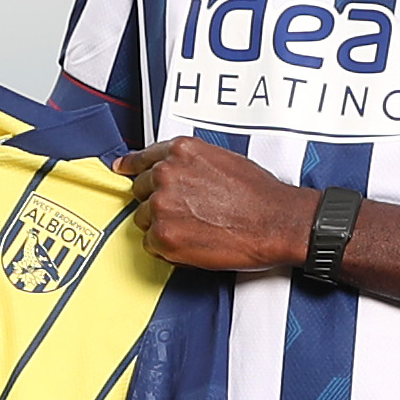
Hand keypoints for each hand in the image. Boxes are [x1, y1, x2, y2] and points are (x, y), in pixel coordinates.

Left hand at [123, 132, 314, 273]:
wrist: (276, 222)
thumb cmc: (259, 195)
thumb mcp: (221, 159)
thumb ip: (189, 163)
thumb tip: (173, 172)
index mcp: (181, 151)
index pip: (142, 158)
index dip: (132, 167)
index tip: (123, 169)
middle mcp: (167, 174)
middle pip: (141, 191)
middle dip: (159, 202)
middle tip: (186, 213)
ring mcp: (163, 205)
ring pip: (145, 219)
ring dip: (164, 226)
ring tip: (196, 228)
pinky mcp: (165, 236)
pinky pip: (151, 244)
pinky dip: (169, 248)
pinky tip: (194, 242)